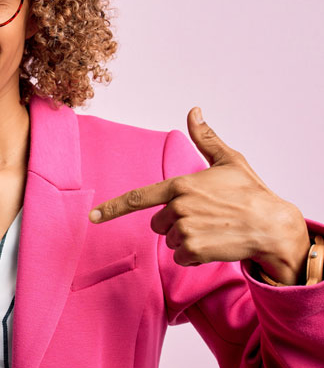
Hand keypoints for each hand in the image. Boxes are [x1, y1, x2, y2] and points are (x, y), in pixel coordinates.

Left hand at [89, 107, 309, 284]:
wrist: (273, 227)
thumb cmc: (252, 194)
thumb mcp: (229, 161)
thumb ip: (205, 139)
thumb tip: (194, 111)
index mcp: (181, 185)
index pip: (139, 197)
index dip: (113, 208)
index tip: (94, 215)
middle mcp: (179, 207)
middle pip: (158, 222)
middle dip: (175, 222)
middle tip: (205, 217)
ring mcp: (185, 229)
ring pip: (169, 240)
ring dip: (186, 239)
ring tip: (213, 230)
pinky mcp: (193, 250)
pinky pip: (180, 256)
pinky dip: (194, 255)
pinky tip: (214, 244)